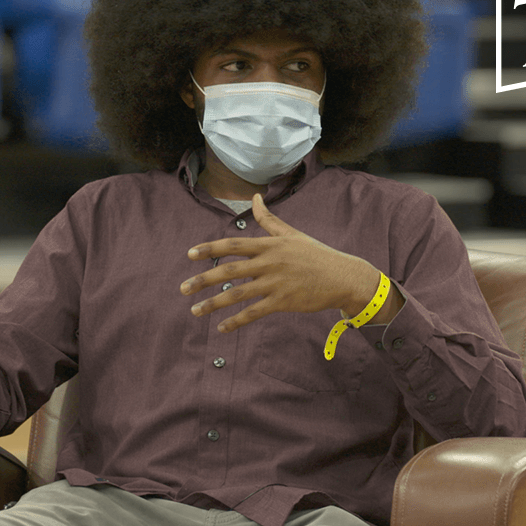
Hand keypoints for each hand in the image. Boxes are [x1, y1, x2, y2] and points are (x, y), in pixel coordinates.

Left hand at [179, 193, 401, 332]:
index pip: (233, 245)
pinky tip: (222, 327)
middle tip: (183, 288)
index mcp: (269, 245)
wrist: (343, 277)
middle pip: (228, 271)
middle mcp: (269, 262)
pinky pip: (254, 313)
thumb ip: (269, 219)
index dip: (210, 248)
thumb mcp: (292, 234)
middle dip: (202, 280)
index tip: (190, 254)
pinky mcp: (283, 302)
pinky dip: (236, 321)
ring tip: (195, 311)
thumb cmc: (316, 254)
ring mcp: (275, 283)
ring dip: (213, 304)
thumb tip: (255, 197)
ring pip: (237, 295)